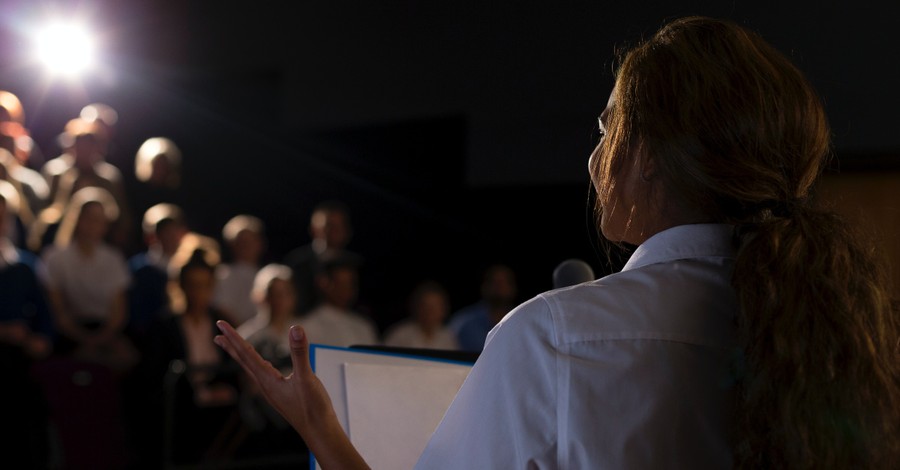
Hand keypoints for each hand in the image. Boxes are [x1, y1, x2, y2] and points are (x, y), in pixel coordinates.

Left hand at [214, 320, 369, 469]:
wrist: (319, 431)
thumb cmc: (312, 408)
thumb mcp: (307, 377)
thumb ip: (300, 352)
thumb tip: (296, 329)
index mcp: (267, 380)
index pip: (246, 353)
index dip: (233, 337)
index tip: (221, 325)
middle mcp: (265, 385)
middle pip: (243, 361)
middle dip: (230, 346)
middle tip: (217, 334)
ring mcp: (272, 391)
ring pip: (251, 368)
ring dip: (241, 355)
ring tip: (232, 347)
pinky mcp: (280, 394)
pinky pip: (262, 374)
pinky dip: (256, 364)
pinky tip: (262, 365)